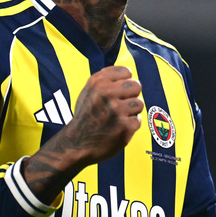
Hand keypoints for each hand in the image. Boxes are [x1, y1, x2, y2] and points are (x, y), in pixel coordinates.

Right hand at [23, 66, 143, 201]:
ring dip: (131, 111)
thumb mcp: (89, 91)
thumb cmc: (86, 116)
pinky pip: (137, 120)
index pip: (126, 72)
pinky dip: (130, 126)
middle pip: (136, 85)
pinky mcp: (125, 126)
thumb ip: (106, 81)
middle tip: (122, 104)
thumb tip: (128, 75)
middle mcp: (107, 93)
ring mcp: (117, 110)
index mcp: (98, 81)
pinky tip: (117, 128)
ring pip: (139, 103)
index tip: (119, 91)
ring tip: (118, 117)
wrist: (76, 144)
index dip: (125, 82)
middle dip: (131, 95)